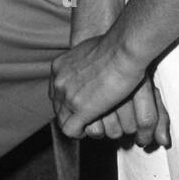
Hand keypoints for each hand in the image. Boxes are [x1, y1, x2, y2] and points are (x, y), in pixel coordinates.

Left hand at [51, 32, 166, 145]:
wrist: (122, 50)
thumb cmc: (114, 46)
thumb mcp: (89, 50)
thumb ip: (83, 62)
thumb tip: (90, 66)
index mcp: (59, 66)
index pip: (56, 90)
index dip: (67, 99)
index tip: (79, 102)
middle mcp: (59, 81)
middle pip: (57, 105)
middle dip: (69, 113)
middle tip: (85, 116)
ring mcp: (68, 95)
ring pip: (62, 120)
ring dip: (75, 124)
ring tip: (89, 124)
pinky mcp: (80, 109)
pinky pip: (70, 130)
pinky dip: (79, 133)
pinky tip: (90, 129)